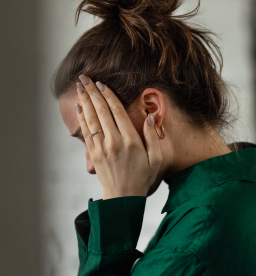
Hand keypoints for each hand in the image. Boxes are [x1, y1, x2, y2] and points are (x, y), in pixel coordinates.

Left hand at [75, 75, 162, 199]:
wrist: (123, 198)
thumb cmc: (143, 178)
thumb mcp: (156, 159)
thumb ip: (153, 137)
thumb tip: (148, 117)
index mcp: (130, 141)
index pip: (117, 112)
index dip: (109, 96)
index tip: (102, 83)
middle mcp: (113, 142)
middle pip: (101, 111)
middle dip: (92, 92)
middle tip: (85, 78)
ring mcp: (101, 148)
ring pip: (91, 119)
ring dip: (84, 101)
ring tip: (79, 87)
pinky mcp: (94, 154)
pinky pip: (86, 131)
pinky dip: (82, 117)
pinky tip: (80, 106)